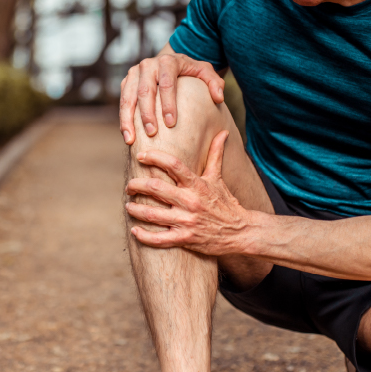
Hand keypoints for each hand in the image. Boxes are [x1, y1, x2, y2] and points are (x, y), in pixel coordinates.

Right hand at [119, 50, 224, 144]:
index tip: (171, 123)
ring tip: (131, 140)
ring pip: (128, 97)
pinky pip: (122, 102)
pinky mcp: (127, 82)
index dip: (168, 103)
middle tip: (152, 134)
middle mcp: (148, 65)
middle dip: (147, 114)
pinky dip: (123, 120)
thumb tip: (218, 97)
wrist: (171, 64)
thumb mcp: (206, 73)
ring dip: (128, 119)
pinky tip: (128, 137)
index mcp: (168, 61)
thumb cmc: (190, 72)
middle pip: (145, 91)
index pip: (167, 83)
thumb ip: (215, 83)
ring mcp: (134, 73)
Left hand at [124, 131, 248, 254]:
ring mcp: (187, 221)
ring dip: (136, 210)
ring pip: (153, 214)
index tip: (141, 156)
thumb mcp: (219, 178)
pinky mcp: (186, 239)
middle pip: (156, 188)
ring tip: (129, 206)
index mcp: (197, 184)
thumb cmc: (227, 203)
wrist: (241, 232)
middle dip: (137, 185)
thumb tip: (223, 132)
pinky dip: (144, 236)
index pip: (173, 165)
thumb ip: (215, 154)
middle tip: (130, 185)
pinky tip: (135, 231)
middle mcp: (190, 201)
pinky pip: (160, 239)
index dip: (154, 157)